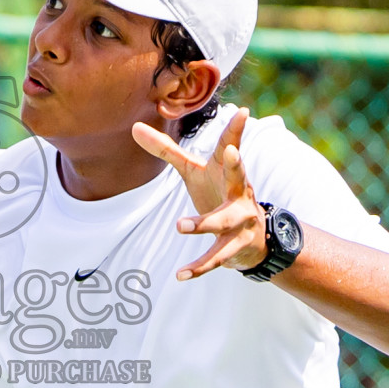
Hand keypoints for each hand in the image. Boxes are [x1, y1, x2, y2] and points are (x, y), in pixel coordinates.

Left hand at [131, 106, 267, 280]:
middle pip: (239, 177)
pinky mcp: (234, 246)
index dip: (236, 130)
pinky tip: (180, 275)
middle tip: (232, 151)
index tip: (244, 112)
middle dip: (236, 165)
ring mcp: (240, 220)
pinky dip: (198, 268)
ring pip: (223, 221)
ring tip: (179, 225)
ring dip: (203, 223)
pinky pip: (215, 257)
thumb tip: (134, 127)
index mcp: (228, 171)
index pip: (232, 145)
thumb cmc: (218, 193)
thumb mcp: (193, 170)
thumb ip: (166, 150)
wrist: (254, 237)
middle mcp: (240, 192)